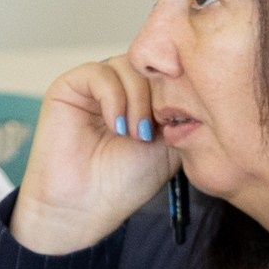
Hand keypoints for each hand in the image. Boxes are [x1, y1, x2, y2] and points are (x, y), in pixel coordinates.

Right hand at [10, 58, 175, 255]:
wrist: (86, 205)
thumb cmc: (127, 180)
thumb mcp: (173, 144)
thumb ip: (183, 112)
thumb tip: (199, 85)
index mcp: (147, 97)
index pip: (170, 71)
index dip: (180, 90)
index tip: (182, 121)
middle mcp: (122, 86)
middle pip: (151, 64)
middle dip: (160, 95)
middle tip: (155, 132)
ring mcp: (95, 85)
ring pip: (128, 65)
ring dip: (139, 100)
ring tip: (136, 135)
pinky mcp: (69, 87)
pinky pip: (99, 72)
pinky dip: (114, 98)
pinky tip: (117, 126)